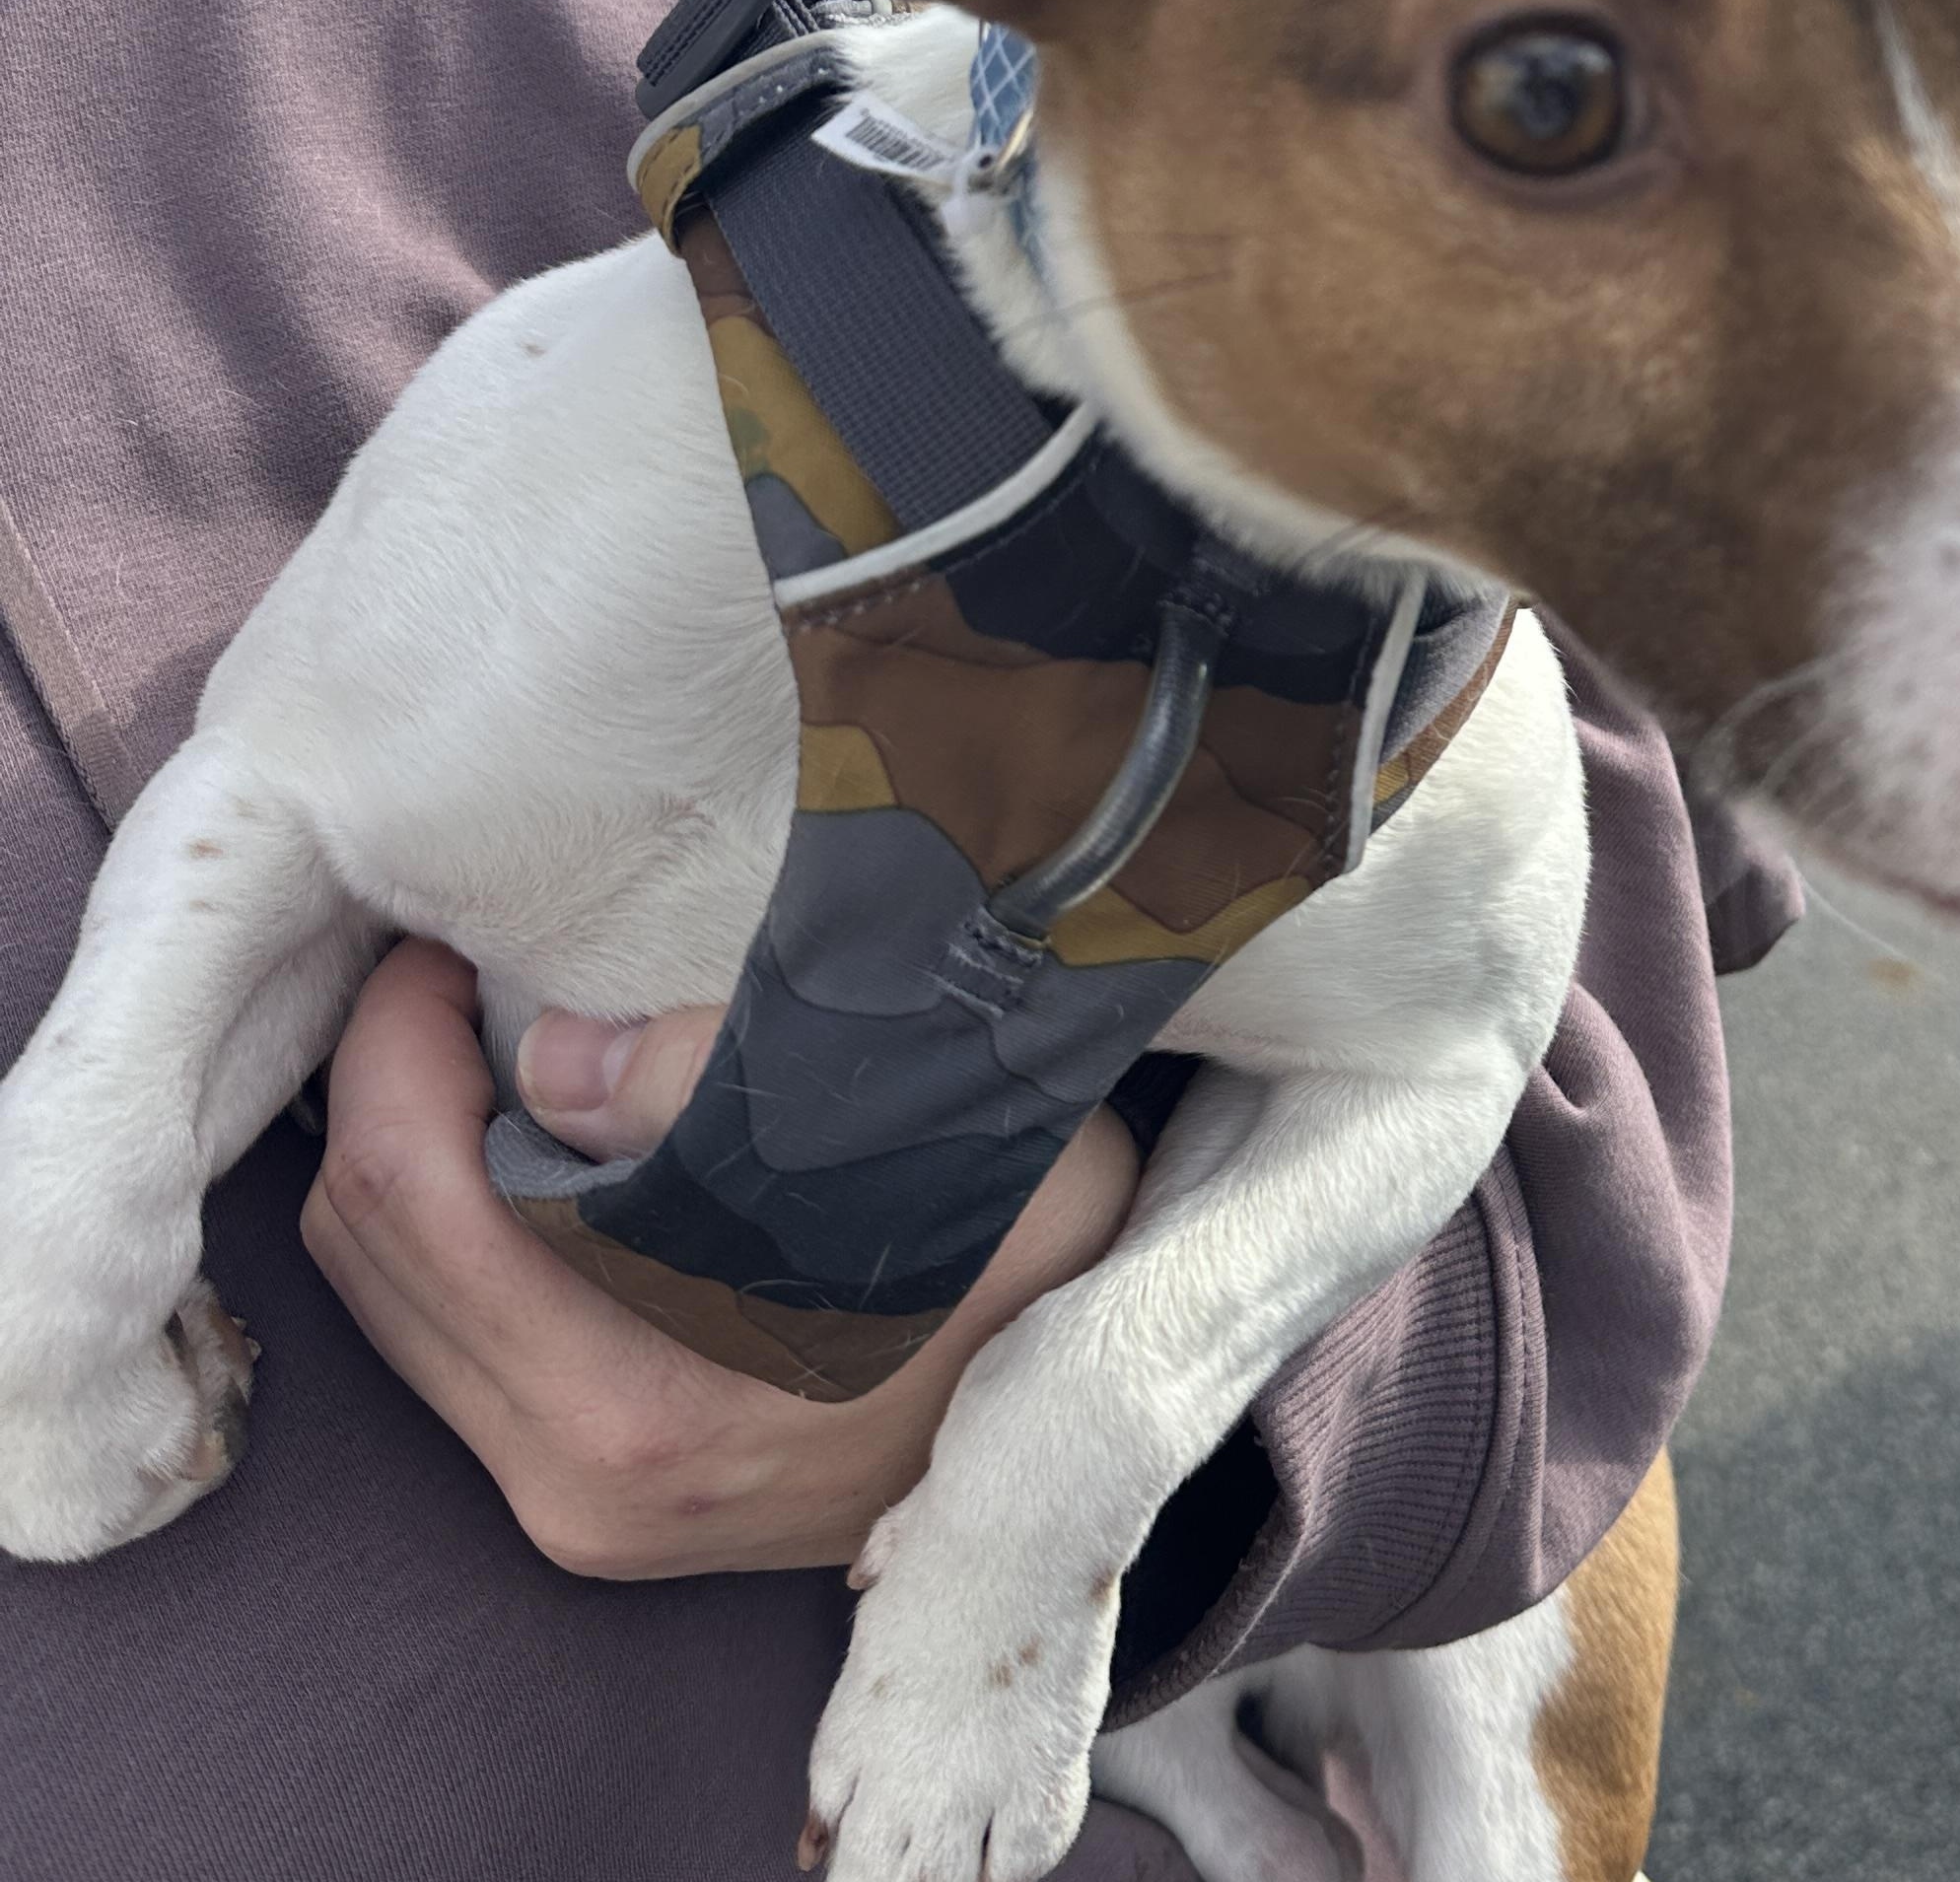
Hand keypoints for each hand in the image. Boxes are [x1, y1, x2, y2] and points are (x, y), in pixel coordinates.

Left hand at [301, 940, 1138, 1580]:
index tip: (453, 940)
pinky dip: (455, 1225)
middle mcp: (581, 1484)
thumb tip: (553, 1053)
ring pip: (389, 1304)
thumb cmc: (1037, 1257)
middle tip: (459, 968)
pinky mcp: (593, 1498)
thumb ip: (741, 1088)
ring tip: (491, 1036)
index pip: (411, 1197)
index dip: (396, 1042)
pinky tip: (540, 1138)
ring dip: (413, 1155)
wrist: (1103, 1414)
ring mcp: (581, 1508)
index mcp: (643, 1406)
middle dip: (385, 1088)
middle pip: (367, 1254)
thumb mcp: (932, 1133)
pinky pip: (447, 1340)